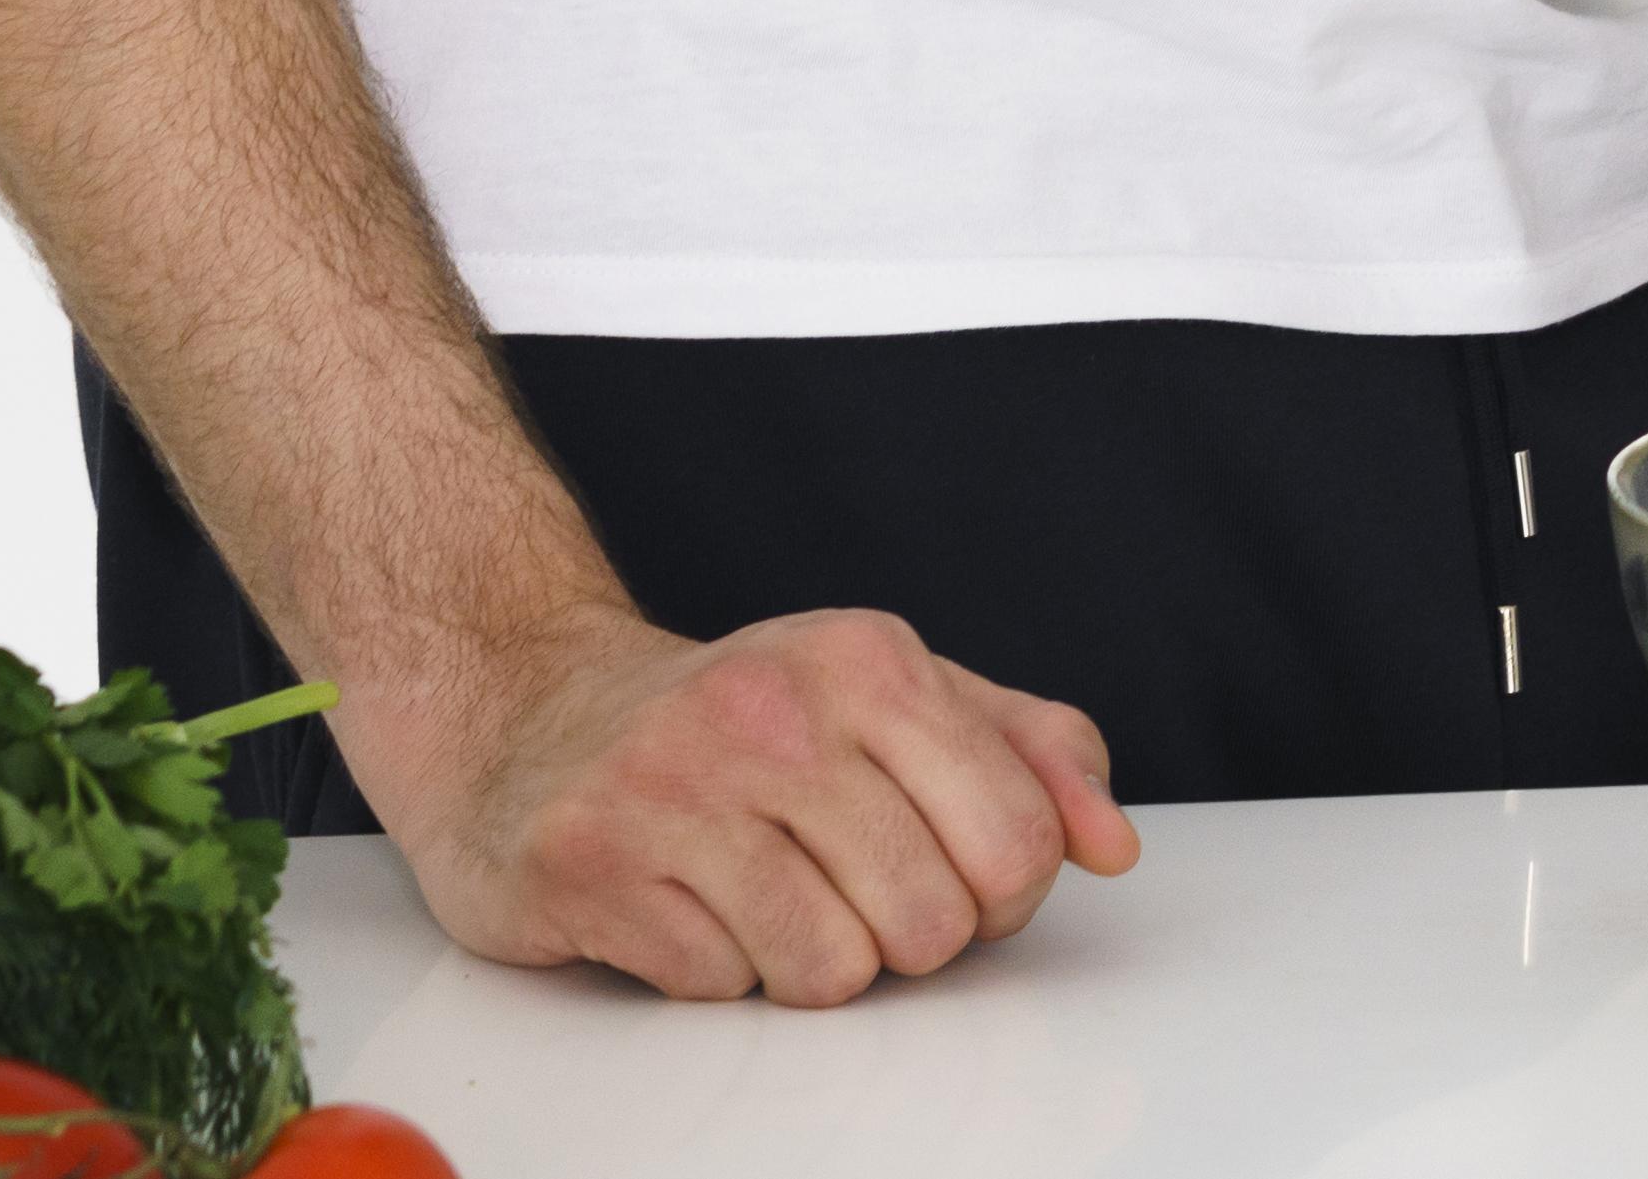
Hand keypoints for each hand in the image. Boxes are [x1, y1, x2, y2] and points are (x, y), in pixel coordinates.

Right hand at [361, 597, 1137, 1003]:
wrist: (534, 713)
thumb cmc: (746, 719)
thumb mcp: (898, 696)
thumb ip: (1028, 753)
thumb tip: (1113, 846)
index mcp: (871, 660)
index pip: (1016, 841)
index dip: (1000, 894)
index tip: (951, 871)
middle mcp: (776, 709)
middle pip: (929, 924)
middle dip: (903, 937)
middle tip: (846, 886)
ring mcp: (674, 785)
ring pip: (828, 972)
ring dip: (807, 963)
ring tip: (766, 894)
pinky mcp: (588, 863)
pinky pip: (718, 987)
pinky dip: (715, 970)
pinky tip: (685, 902)